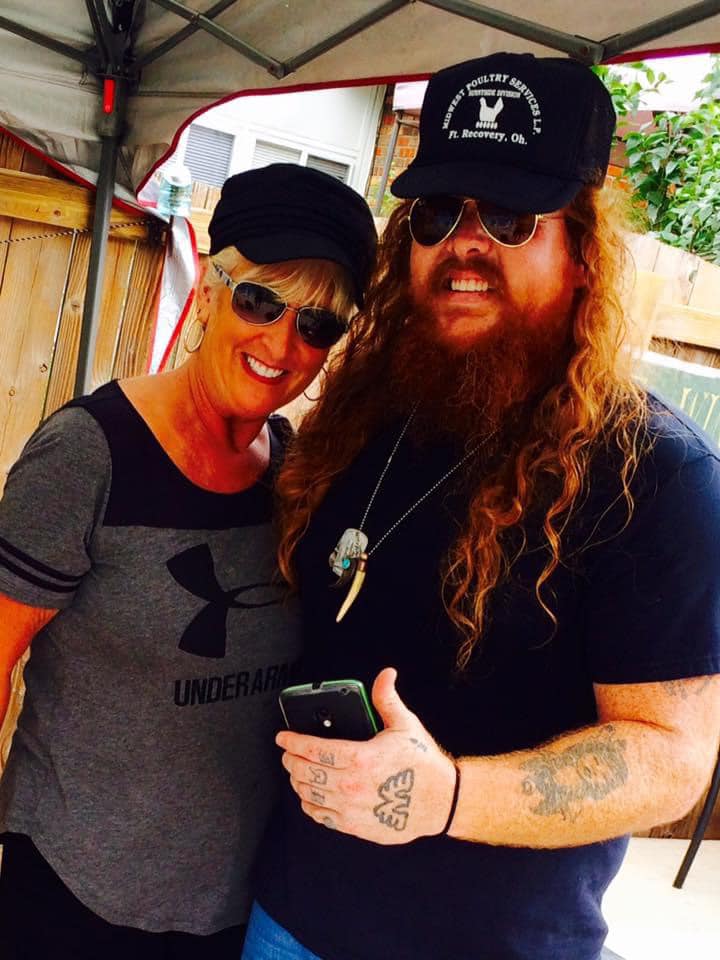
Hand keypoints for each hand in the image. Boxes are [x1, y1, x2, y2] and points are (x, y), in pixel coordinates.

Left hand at [276, 667, 457, 844]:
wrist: (442, 801)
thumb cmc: (424, 763)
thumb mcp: (406, 724)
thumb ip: (387, 698)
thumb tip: (385, 674)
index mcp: (360, 758)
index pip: (314, 749)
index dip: (293, 741)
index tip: (283, 737)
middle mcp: (352, 785)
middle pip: (306, 772)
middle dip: (291, 760)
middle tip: (287, 753)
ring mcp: (351, 808)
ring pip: (310, 794)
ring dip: (297, 782)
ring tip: (295, 771)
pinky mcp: (355, 826)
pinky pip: (321, 816)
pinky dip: (310, 805)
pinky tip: (309, 796)